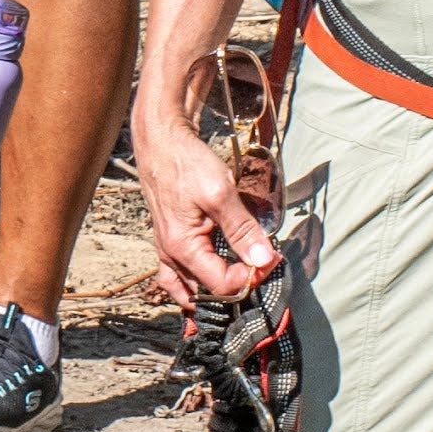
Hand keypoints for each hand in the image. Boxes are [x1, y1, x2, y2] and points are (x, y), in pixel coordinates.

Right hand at [131, 84, 281, 304]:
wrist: (161, 140)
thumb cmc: (186, 162)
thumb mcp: (220, 193)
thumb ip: (242, 229)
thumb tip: (263, 259)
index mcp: (182, 248)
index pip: (222, 284)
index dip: (251, 276)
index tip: (271, 258)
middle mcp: (170, 255)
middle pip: (206, 290)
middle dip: (236, 283)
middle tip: (260, 264)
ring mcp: (166, 248)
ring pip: (189, 288)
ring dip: (213, 291)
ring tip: (237, 282)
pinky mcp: (169, 238)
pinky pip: (178, 275)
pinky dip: (194, 283)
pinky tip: (208, 276)